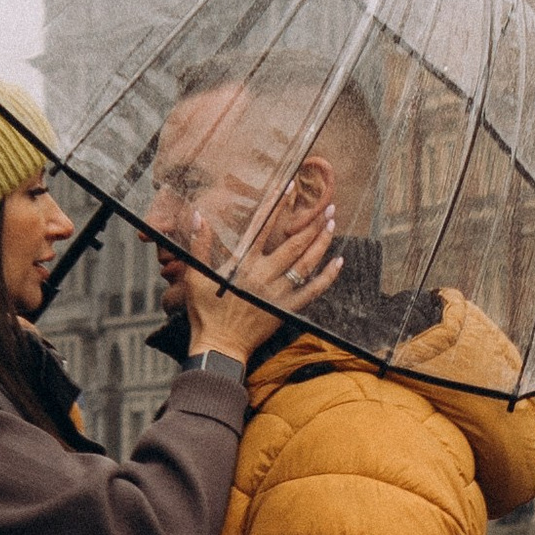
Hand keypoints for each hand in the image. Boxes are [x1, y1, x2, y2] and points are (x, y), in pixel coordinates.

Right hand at [176, 193, 342, 360]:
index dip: (277, 206)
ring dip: (321, 243)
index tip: (288, 187)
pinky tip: (339, 262)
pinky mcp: (287, 310)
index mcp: (243, 265)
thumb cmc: (205, 313)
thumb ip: (199, 245)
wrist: (219, 347)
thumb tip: (198, 216)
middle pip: (294, 244)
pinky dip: (327, 277)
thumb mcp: (195, 277)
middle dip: (311, 223)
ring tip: (332, 224)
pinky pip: (313, 292)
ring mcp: (279, 294)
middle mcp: (265, 276)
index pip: (263, 228)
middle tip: (327, 206)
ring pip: (306, 264)